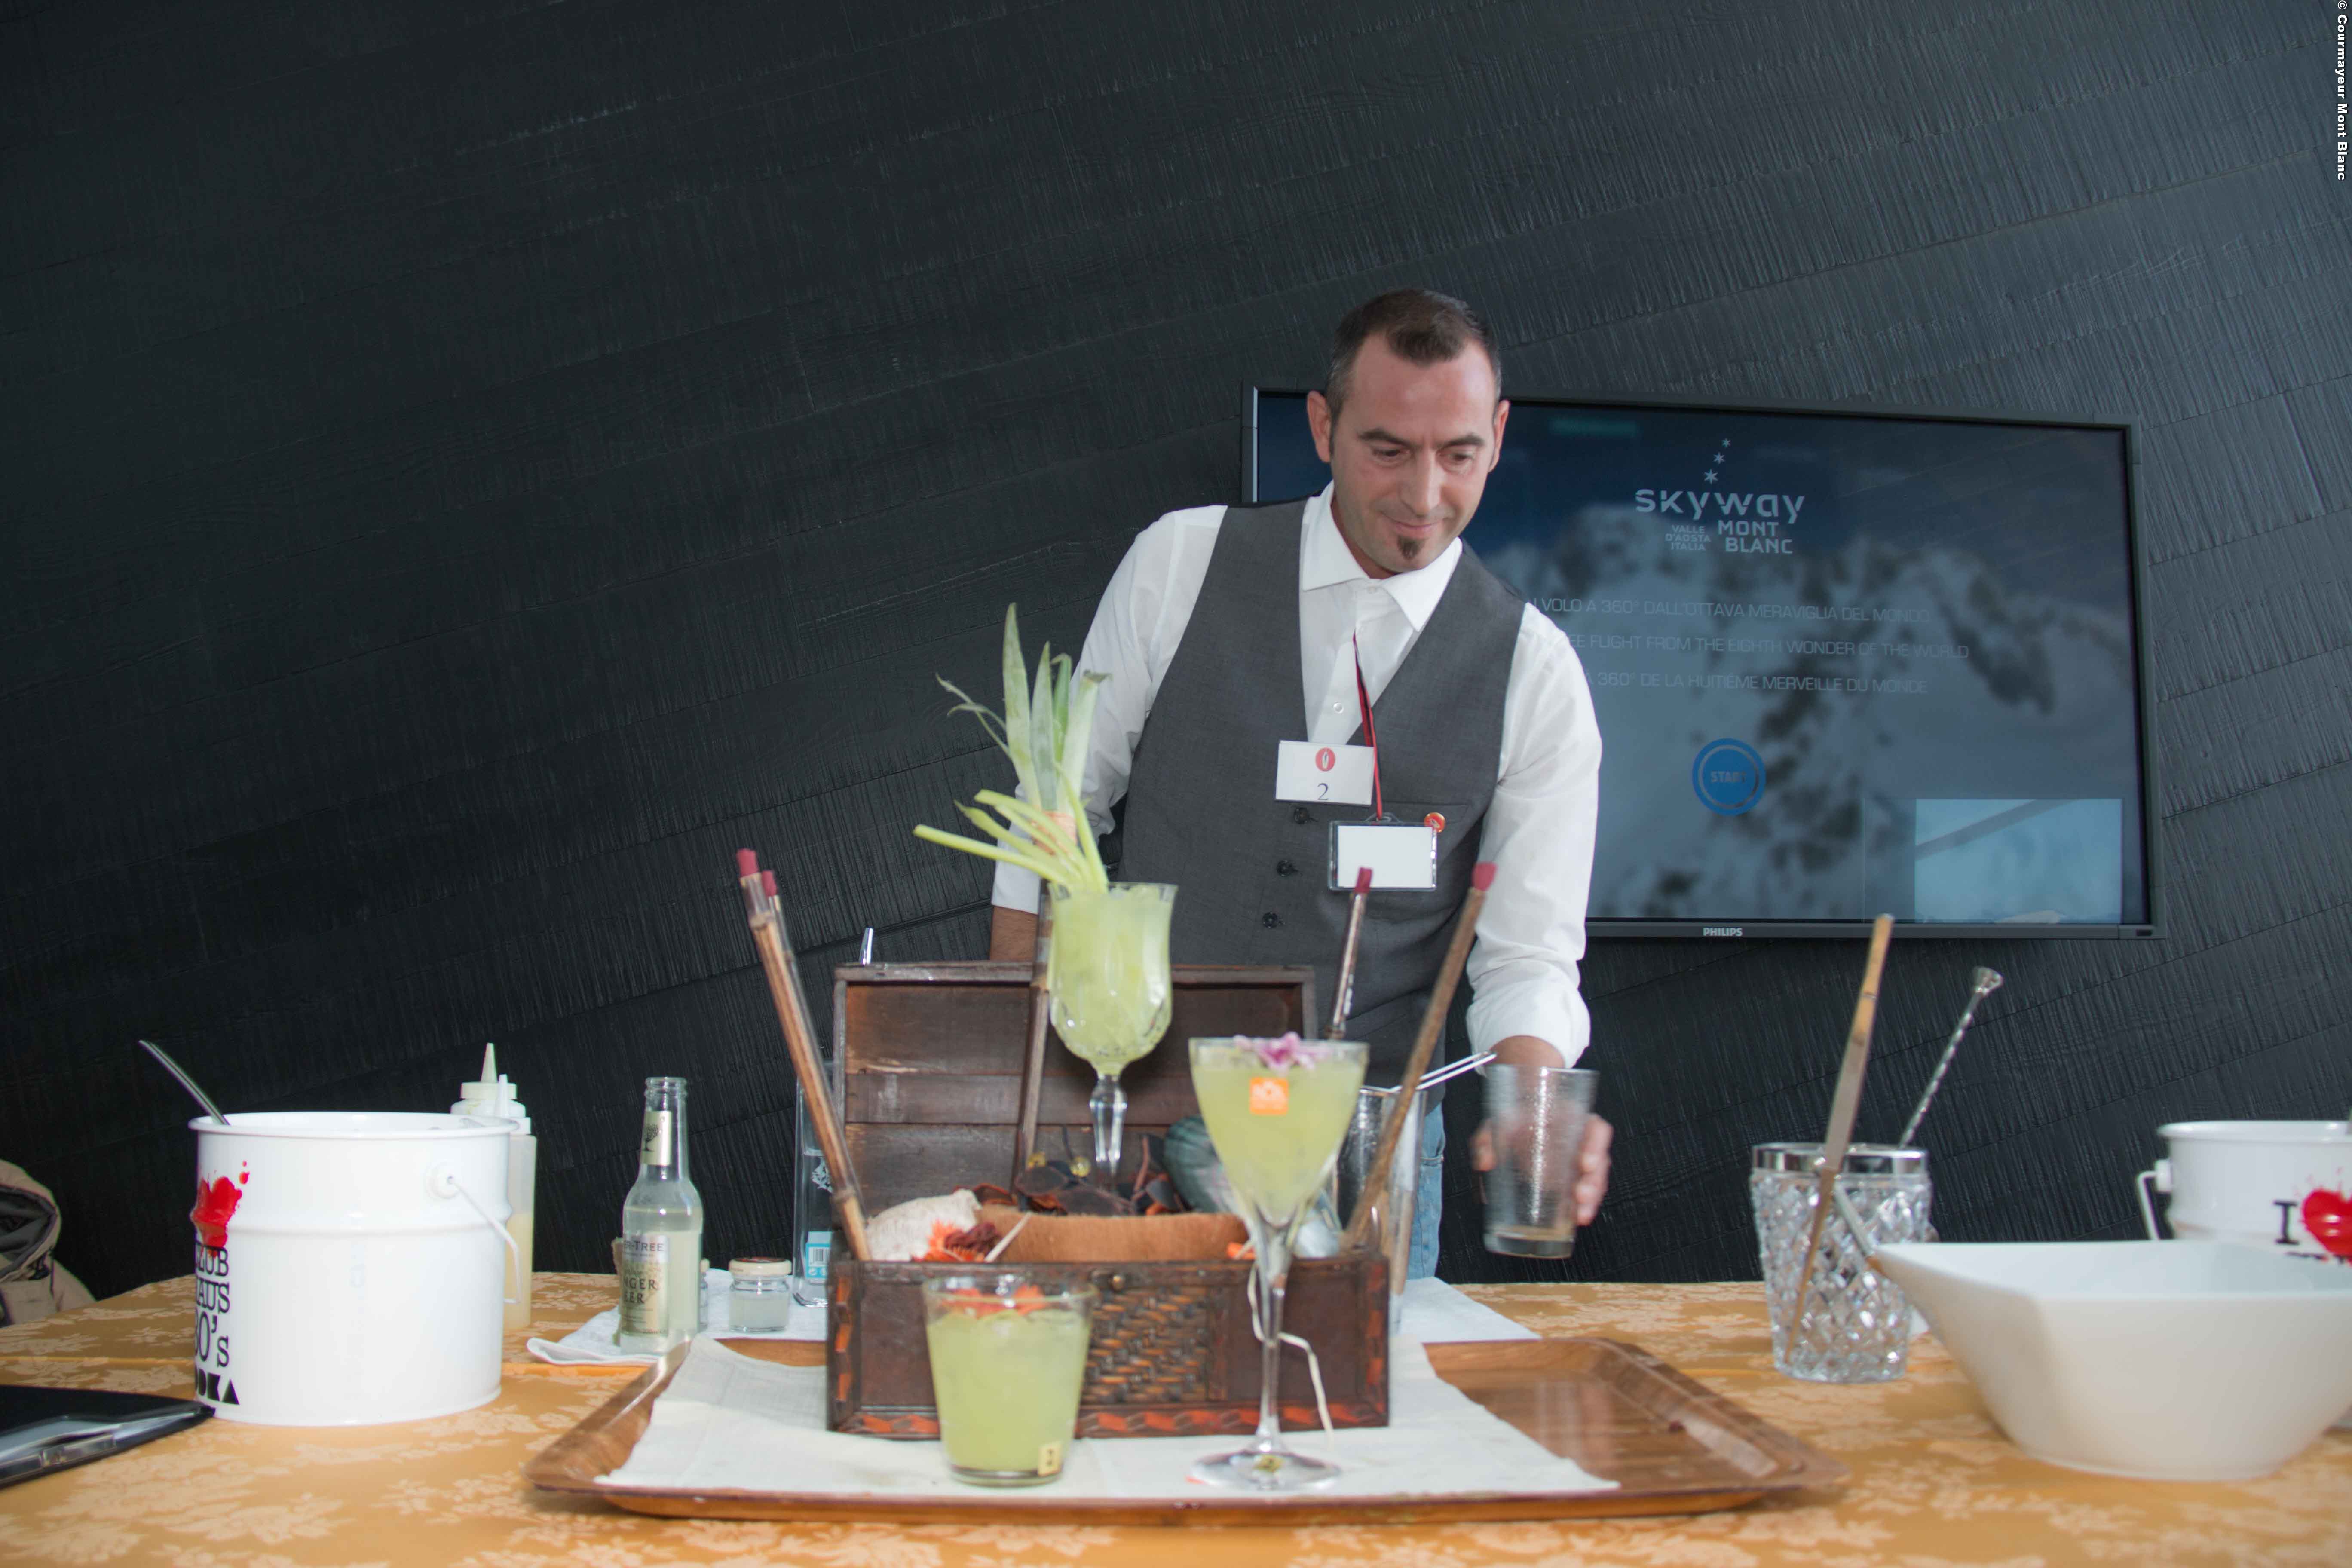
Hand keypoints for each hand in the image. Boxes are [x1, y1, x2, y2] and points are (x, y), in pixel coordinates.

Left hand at [1468, 1035, 1610, 1225]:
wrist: (1516, 1116)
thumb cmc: (1514, 1117)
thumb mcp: (1497, 1122)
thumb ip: (1487, 1139)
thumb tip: (1485, 1163)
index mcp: (1573, 1120)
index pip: (1597, 1130)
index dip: (1596, 1146)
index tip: (1586, 1164)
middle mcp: (1581, 1140)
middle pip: (1600, 1160)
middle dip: (1594, 1182)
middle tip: (1581, 1196)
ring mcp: (1579, 1159)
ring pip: (1596, 1178)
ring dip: (1592, 1198)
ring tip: (1581, 1216)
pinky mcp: (1573, 1175)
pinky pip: (1586, 1189)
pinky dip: (1584, 1204)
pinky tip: (1577, 1218)